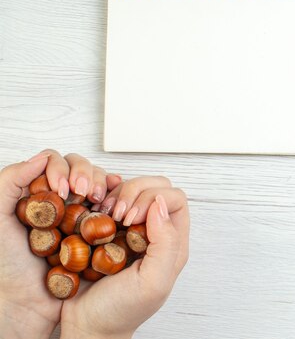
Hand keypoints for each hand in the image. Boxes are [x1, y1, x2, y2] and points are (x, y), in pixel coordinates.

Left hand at [0, 150, 120, 337]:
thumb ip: (8, 183)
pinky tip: (116, 202)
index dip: (62, 169)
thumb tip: (41, 158)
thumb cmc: (9, 266)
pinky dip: (118, 196)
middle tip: (84, 194)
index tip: (62, 190)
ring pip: (98, 180)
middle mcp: (60, 197)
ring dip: (102, 184)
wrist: (31, 302)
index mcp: (36, 191)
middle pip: (79, 165)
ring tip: (99, 202)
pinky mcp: (98, 225)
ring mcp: (80, 210)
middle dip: (86, 174)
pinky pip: (112, 201)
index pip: (53, 161)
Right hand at [60, 177, 189, 338]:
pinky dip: (100, 198)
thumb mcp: (153, 282)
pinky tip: (93, 213)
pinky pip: (109, 197)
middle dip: (134, 191)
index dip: (153, 199)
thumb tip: (160, 204)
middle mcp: (155, 230)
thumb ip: (165, 244)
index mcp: (173, 242)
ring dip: (116, 194)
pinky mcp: (108, 225)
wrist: (87, 325)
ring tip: (102, 214)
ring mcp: (130, 226)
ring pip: (133, 187)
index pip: (175, 199)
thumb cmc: (122, 310)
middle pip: (156, 186)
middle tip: (115, 215)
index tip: (130, 220)